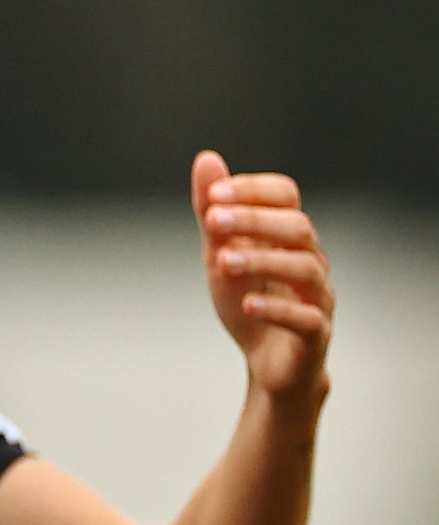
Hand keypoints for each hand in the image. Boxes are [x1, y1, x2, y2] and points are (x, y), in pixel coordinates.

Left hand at [194, 151, 330, 404]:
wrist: (270, 366)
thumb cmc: (250, 301)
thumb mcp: (221, 256)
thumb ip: (214, 215)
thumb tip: (206, 159)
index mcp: (289, 237)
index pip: (286, 196)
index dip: (254, 191)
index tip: (214, 194)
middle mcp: (311, 260)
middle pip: (297, 227)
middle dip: (254, 220)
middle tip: (213, 221)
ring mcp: (318, 297)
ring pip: (305, 268)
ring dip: (262, 260)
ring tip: (223, 262)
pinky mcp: (317, 334)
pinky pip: (307, 318)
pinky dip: (277, 308)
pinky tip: (248, 302)